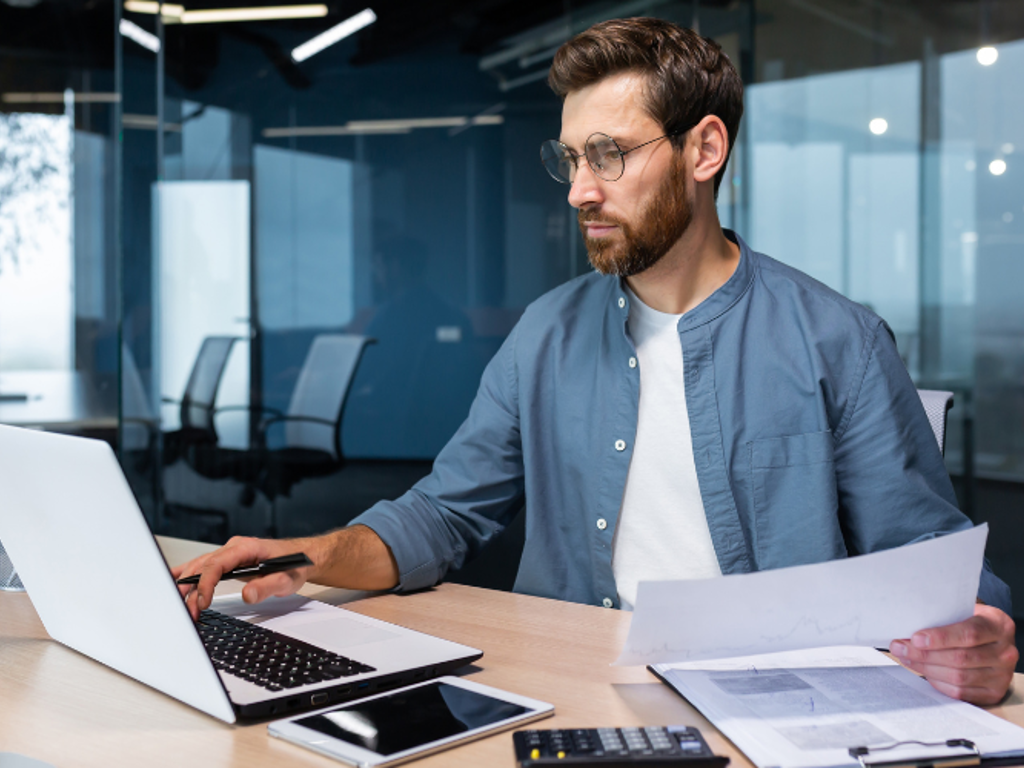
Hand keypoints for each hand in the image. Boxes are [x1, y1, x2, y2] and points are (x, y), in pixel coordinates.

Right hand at [171, 536, 315, 620]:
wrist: (303, 557)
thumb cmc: (295, 565)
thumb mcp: (287, 579)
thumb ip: (268, 586)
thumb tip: (248, 594)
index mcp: (246, 548)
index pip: (217, 564)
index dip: (206, 583)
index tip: (202, 602)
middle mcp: (234, 548)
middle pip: (203, 566)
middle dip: (191, 589)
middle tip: (188, 612)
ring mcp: (229, 553)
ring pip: (200, 566)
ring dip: (188, 586)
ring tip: (179, 607)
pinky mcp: (228, 561)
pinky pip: (203, 566)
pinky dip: (187, 574)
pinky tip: (172, 580)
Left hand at [890, 603, 1017, 704]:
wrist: (994, 639)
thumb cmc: (972, 622)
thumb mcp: (964, 611)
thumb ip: (944, 616)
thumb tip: (908, 625)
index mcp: (998, 626)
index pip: (970, 634)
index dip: (940, 638)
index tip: (916, 638)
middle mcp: (1005, 652)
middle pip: (960, 658)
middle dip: (924, 654)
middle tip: (900, 647)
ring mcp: (1002, 675)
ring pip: (958, 677)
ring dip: (926, 668)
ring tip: (907, 658)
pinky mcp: (994, 692)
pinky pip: (960, 692)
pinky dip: (938, 682)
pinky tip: (924, 671)